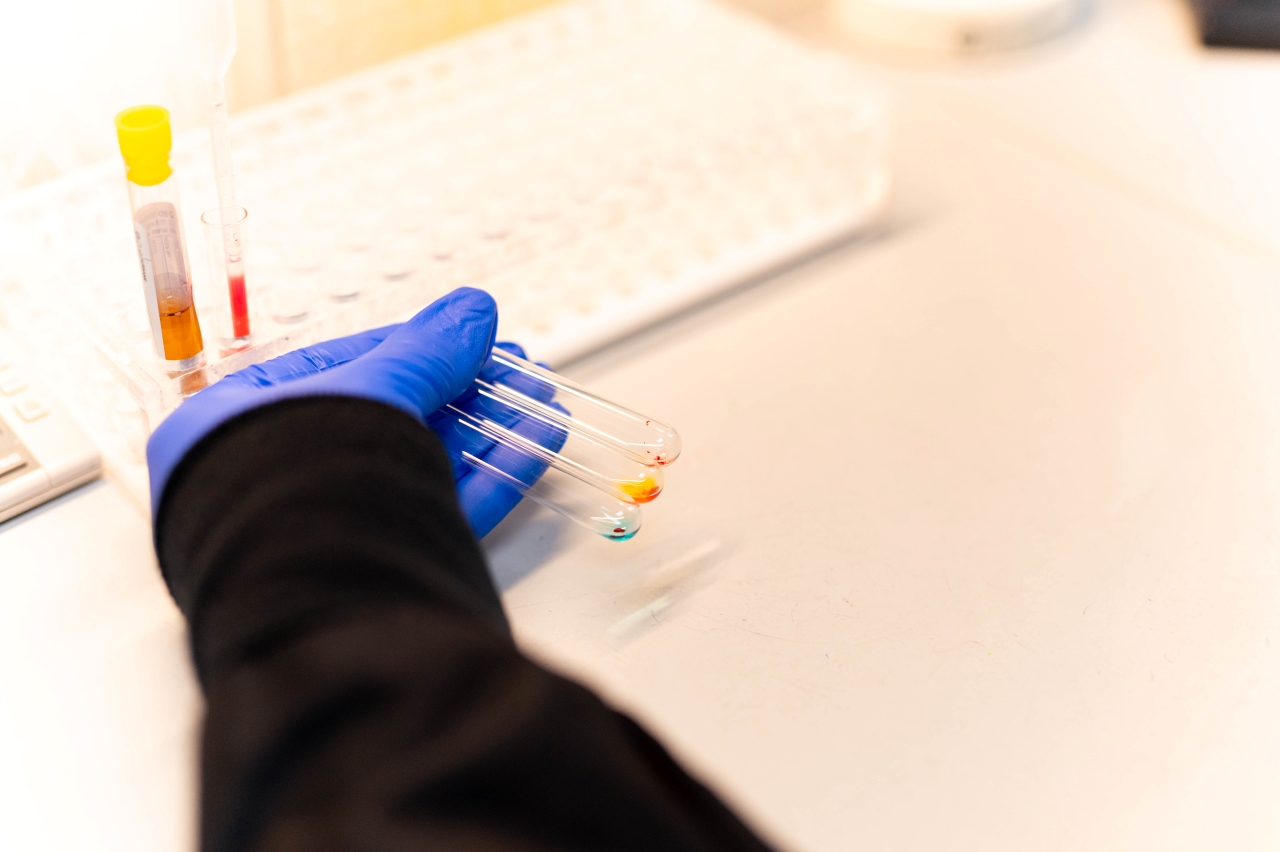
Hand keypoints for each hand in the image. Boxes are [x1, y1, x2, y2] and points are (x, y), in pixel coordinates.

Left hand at [148, 287, 546, 537]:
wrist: (308, 611)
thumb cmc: (296, 492)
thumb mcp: (369, 394)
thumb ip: (426, 353)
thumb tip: (473, 313)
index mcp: (239, 422)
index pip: (345, 365)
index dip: (420, 346)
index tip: (475, 338)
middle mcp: (278, 475)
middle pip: (391, 417)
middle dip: (466, 391)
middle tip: (517, 372)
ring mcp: (329, 524)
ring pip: (420, 466)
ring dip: (487, 431)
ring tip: (539, 404)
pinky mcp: (375, 565)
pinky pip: (435, 510)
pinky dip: (488, 478)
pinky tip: (534, 445)